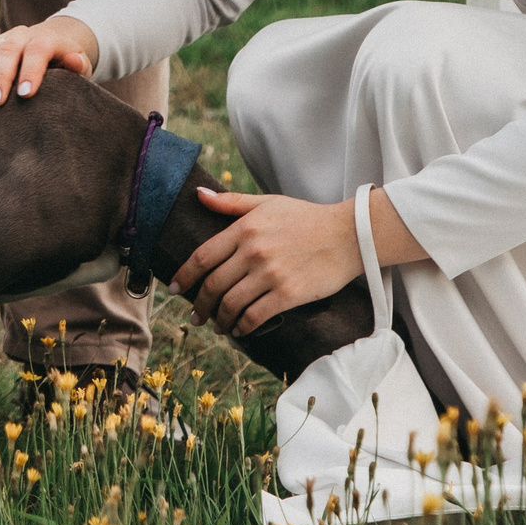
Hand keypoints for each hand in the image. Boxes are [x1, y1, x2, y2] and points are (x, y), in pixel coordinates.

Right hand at [0, 16, 98, 106]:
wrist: (51, 47)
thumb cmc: (65, 67)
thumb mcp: (79, 67)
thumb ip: (78, 65)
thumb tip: (74, 60)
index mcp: (47, 40)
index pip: (38, 50)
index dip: (31, 71)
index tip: (25, 95)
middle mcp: (23, 35)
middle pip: (10, 50)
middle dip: (1, 76)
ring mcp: (4, 38)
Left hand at [170, 186, 423, 336]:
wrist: (349, 235)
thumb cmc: (307, 217)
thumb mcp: (268, 203)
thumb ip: (231, 202)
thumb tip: (198, 194)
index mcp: (245, 228)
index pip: (203, 256)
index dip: (185, 275)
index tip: (176, 289)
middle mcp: (253, 251)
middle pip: (213, 285)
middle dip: (200, 305)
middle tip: (196, 316)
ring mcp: (270, 274)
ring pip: (231, 305)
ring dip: (219, 320)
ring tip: (218, 325)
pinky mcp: (288, 295)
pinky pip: (255, 317)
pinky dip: (242, 327)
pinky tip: (239, 330)